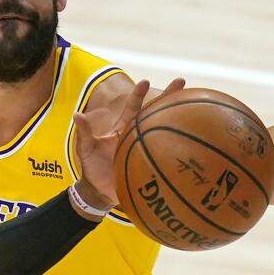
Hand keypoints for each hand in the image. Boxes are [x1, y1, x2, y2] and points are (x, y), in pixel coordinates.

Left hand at [69, 77, 185, 214]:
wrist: (99, 193)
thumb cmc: (92, 169)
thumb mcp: (87, 150)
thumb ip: (85, 133)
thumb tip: (77, 114)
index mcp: (123, 129)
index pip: (133, 108)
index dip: (138, 95)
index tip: (145, 81)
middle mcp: (137, 136)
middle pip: (155, 113)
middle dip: (168, 97)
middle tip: (182, 82)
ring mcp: (146, 149)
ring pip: (164, 132)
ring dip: (179, 119)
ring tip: (196, 106)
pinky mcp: (151, 165)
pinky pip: (165, 156)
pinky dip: (177, 150)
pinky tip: (195, 143)